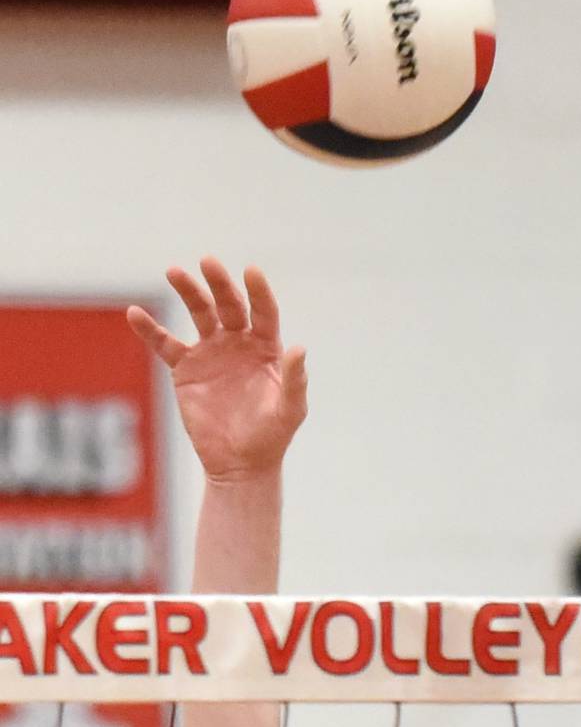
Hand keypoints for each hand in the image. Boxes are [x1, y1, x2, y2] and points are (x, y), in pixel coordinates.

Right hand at [128, 259, 306, 481]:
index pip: (263, 312)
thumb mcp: (289, 410)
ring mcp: (210, 352)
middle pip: (228, 305)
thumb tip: (299, 347)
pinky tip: (135, 313)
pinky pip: (165, 344)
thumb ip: (295, 379)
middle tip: (207, 262)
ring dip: (188, 292)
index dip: (259, 292)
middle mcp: (238, 343)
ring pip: (198, 314)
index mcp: (266, 348)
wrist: (239, 464)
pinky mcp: (186, 368)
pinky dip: (150, 330)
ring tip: (174, 272)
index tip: (251, 271)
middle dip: (219, 283)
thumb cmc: (271, 437)